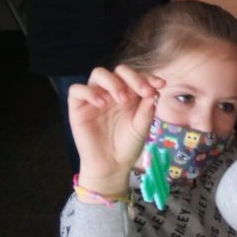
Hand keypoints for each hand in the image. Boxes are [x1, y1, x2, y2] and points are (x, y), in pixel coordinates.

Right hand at [69, 65, 163, 197]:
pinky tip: (101, 103)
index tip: (159, 85)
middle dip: (133, 77)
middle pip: (118, 71)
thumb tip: (154, 91)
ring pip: (98, 74)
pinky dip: (89, 92)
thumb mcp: (142, 127)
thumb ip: (147, 109)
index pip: (137, 76)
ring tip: (121, 99)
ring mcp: (94, 98)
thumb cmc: (128, 145)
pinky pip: (77, 90)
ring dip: (113, 82)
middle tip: (142, 92)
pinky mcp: (78, 107)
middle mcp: (112, 92)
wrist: (111, 166)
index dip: (148, 77)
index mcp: (129, 94)